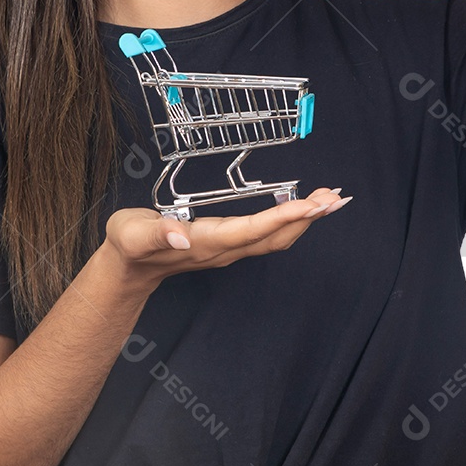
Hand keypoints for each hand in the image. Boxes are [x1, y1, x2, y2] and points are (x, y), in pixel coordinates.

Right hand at [104, 187, 347, 289]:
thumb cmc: (130, 245)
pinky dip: (293, 220)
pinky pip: (269, 234)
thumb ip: (156, 234)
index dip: (283, 217)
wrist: (129, 267)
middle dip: (307, 218)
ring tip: (331, 199)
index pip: (252, 229)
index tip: (311, 205)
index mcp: (205, 242)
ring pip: (277, 237)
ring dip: (306, 219)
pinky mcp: (231, 244)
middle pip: (275, 236)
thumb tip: (182, 236)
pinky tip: (306, 208)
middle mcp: (224, 248)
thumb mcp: (132, 234)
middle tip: (336, 198)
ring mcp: (230, 249)